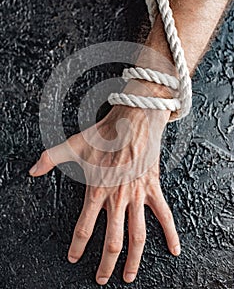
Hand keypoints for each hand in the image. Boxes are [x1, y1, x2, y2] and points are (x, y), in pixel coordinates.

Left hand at [29, 104, 180, 284]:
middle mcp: (118, 198)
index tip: (74, 258)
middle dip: (105, 265)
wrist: (132, 121)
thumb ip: (50, 158)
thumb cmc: (104, 134)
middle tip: (101, 278)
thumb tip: (32, 170)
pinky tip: (173, 250)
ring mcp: (138, 195)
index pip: (84, 227)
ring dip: (133, 260)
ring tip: (129, 277)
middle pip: (112, 241)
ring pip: (137, 236)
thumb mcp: (73, 145)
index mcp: (97, 190)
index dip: (77, 246)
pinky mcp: (153, 189)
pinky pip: (164, 215)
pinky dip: (170, 233)